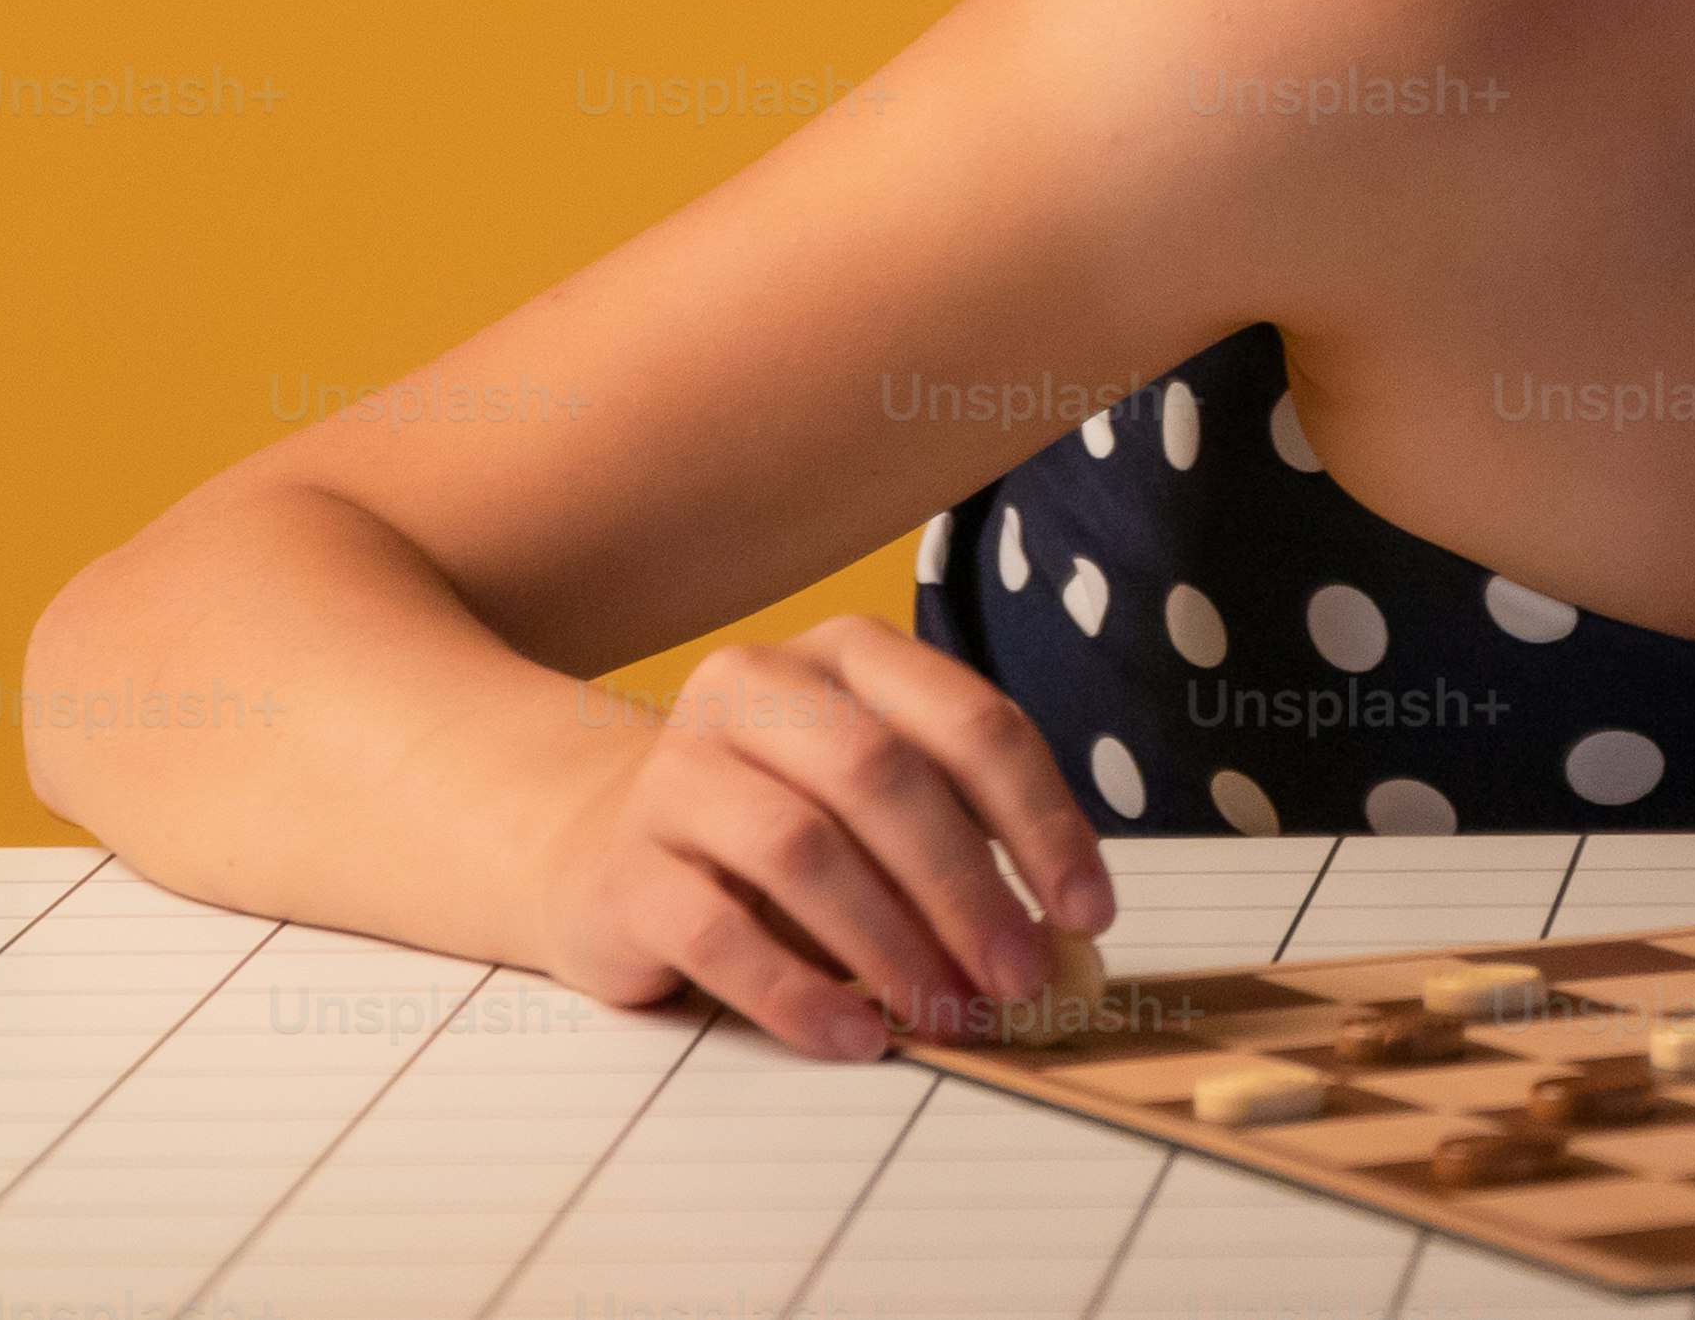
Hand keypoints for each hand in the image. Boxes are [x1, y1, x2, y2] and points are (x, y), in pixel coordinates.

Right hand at [531, 616, 1117, 1059]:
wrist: (605, 849)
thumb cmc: (782, 826)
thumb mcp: (882, 811)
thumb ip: (965, 845)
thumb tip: (1064, 942)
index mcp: (846, 656)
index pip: (968, 721)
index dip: (1041, 818)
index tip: (1089, 913)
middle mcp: (753, 687)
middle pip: (882, 776)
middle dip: (967, 886)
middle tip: (1018, 979)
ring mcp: (676, 772)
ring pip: (801, 850)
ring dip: (891, 945)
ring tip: (948, 1015)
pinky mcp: (624, 868)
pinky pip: (717, 934)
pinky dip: (798, 995)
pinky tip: (855, 1038)